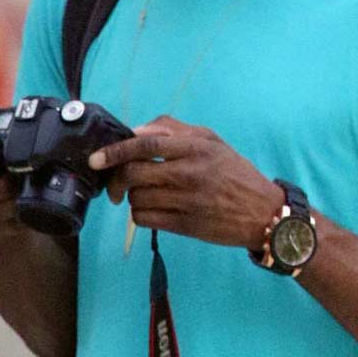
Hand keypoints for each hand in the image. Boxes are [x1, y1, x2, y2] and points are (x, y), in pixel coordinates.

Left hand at [87, 117, 283, 251]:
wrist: (261, 211)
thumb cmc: (233, 173)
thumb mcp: (211, 142)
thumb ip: (174, 132)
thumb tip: (136, 131)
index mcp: (195, 146)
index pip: (144, 144)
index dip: (115, 151)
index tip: (96, 159)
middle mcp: (189, 172)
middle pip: (132, 173)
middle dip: (116, 180)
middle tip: (116, 185)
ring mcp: (185, 200)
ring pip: (135, 198)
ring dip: (131, 198)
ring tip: (146, 195)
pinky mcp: (182, 225)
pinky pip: (143, 219)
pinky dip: (140, 214)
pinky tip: (152, 209)